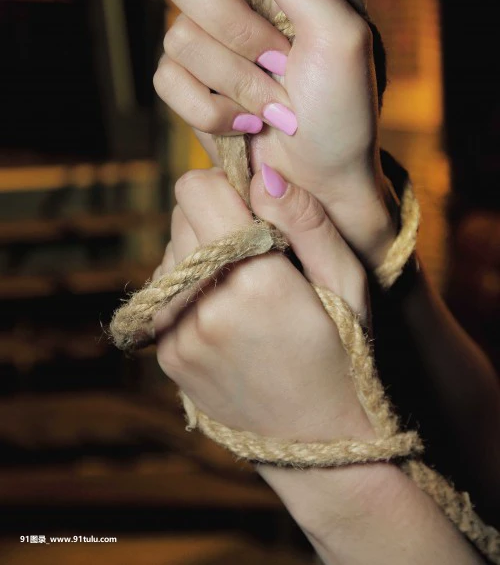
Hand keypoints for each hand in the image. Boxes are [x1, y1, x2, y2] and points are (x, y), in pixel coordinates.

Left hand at [153, 165, 372, 442]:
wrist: (318, 442)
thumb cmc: (343, 352)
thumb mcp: (346, 282)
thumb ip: (306, 220)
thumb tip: (262, 172)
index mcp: (252, 278)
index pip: (194, 188)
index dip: (225, 187)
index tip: (254, 211)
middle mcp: (203, 304)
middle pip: (180, 217)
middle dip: (215, 221)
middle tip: (256, 255)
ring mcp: (178, 334)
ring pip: (169, 253)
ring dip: (200, 257)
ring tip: (244, 291)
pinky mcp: (167, 355)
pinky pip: (162, 294)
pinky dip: (190, 292)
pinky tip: (228, 316)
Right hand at [154, 0, 396, 268]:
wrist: (323, 181)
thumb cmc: (346, 111)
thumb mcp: (340, 36)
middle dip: (232, 29)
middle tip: (280, 60)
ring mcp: (213, 41)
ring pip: (175, 34)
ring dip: (233, 81)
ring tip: (277, 106)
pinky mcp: (192, 84)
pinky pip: (166, 80)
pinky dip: (210, 111)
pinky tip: (248, 124)